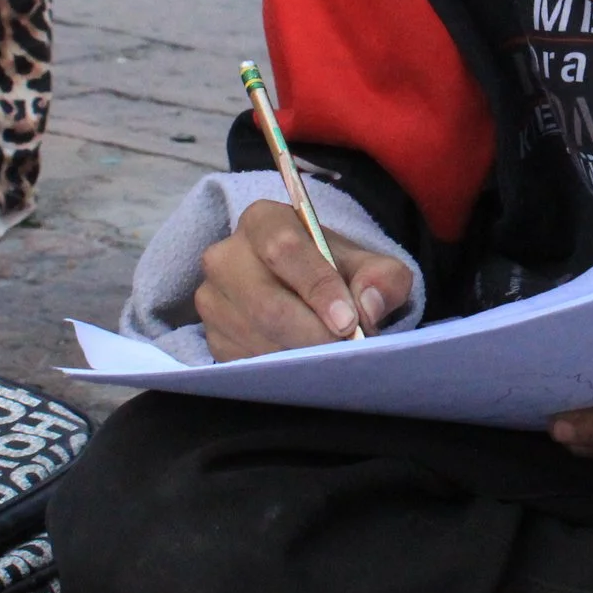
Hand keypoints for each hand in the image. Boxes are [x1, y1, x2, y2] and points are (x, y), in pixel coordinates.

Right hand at [195, 199, 414, 361]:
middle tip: (346, 352)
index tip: (348, 322)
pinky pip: (244, 362)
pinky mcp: (210, 335)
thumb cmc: (338, 272)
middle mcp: (226, 256)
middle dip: (312, 334)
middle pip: (265, 303)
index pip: (284, 249)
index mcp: (263, 221)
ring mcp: (212, 298)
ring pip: (255, 338)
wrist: (311, 291)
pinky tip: (305, 367)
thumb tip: (368, 306)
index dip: (318, 288)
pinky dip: (280, 371)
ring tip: (332, 358)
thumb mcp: (372, 266)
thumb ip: (381, 279)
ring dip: (299, 356)